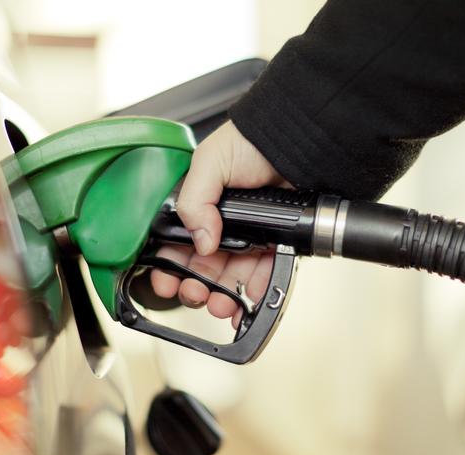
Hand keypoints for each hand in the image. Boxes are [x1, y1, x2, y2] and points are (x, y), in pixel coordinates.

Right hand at [150, 120, 290, 326]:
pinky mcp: (274, 241)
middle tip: (194, 294)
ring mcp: (247, 235)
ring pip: (229, 275)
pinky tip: (247, 297)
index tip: (166, 283)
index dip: (169, 266)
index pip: (176, 243)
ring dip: (222, 295)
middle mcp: (220, 223)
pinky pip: (262, 272)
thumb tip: (201, 241)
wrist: (298, 140)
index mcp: (198, 206)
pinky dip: (254, 289)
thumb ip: (194, 200)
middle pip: (201, 266)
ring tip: (220, 305)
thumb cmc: (252, 140)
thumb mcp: (209, 162)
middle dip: (194, 286)